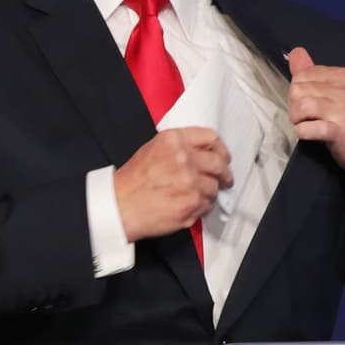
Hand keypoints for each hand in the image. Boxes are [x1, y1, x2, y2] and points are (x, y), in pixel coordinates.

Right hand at [113, 127, 232, 242]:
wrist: (120, 205)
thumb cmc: (132, 182)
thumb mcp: (152, 149)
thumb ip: (179, 146)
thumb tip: (203, 153)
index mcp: (173, 140)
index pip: (211, 137)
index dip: (220, 149)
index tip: (223, 157)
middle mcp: (184, 157)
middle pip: (219, 163)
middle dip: (224, 173)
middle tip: (224, 179)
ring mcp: (191, 181)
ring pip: (215, 187)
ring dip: (208, 192)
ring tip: (192, 195)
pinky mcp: (193, 202)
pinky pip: (208, 204)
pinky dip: (201, 207)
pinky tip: (186, 205)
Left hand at [288, 46, 344, 188]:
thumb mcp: (340, 90)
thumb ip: (314, 72)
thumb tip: (296, 52)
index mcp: (344, 76)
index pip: (302, 74)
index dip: (297, 90)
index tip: (308, 101)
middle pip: (297, 90)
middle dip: (294, 105)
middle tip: (306, 116)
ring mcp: (344, 111)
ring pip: (301, 106)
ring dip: (297, 119)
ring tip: (307, 124)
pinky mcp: (341, 132)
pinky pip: (308, 128)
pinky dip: (302, 132)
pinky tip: (309, 133)